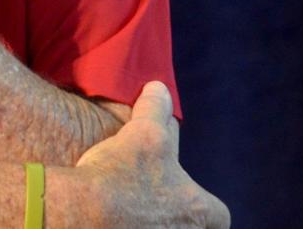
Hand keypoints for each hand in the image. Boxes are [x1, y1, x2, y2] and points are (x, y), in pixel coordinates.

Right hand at [74, 82, 229, 227]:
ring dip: (153, 223)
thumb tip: (159, 88)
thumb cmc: (121, 173)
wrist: (84, 212)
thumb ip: (155, 109)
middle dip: (176, 217)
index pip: (218, 215)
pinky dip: (128, 227)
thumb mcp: (143, 131)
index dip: (203, 206)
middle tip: (155, 205)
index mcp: (197, 209)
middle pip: (189, 227)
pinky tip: (111, 221)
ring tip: (130, 211)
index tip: (188, 200)